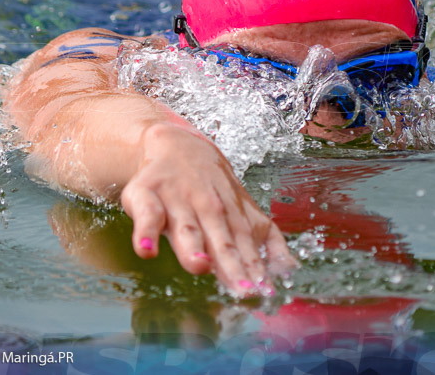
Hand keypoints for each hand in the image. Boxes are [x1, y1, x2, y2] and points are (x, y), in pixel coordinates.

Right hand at [120, 123, 295, 295]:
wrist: (177, 144)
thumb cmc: (211, 188)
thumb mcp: (243, 209)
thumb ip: (265, 238)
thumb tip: (289, 269)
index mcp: (232, 215)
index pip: (245, 245)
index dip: (254, 268)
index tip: (262, 291)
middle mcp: (208, 208)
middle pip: (220, 239)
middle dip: (231, 263)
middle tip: (241, 288)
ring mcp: (177, 201)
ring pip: (187, 228)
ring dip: (192, 247)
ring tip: (200, 265)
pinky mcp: (147, 194)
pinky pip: (146, 215)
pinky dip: (145, 231)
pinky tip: (146, 250)